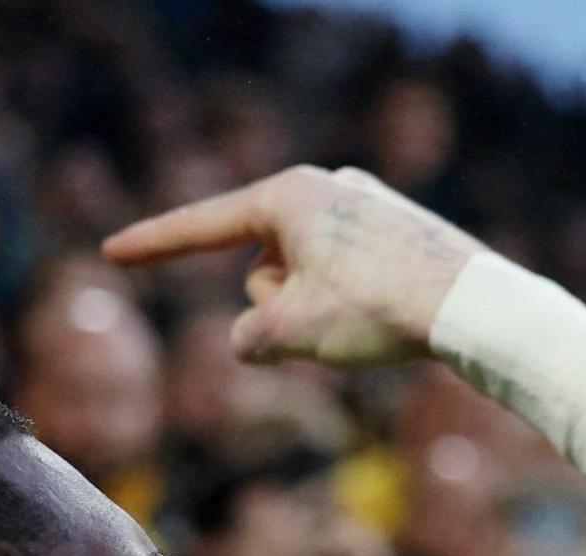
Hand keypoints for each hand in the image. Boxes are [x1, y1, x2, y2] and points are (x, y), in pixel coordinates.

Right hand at [104, 164, 487, 368]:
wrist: (474, 307)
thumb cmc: (377, 310)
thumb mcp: (291, 331)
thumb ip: (249, 336)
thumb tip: (256, 336)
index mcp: (288, 196)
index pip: (203, 227)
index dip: (153, 245)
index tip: (111, 252)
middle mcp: (326, 188)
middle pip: (263, 267)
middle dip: (278, 308)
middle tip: (327, 326)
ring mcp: (365, 207)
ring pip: (308, 279)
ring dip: (317, 312)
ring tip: (367, 322)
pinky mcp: (397, 232)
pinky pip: (348, 280)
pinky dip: (354, 308)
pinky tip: (391, 316)